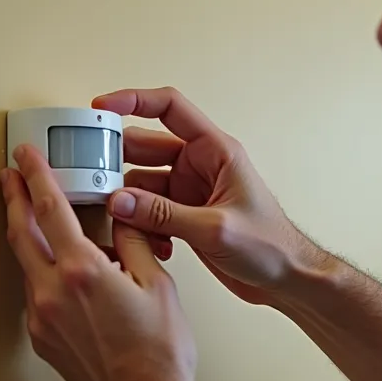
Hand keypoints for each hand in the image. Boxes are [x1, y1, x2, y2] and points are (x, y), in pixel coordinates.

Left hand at [0, 143, 197, 380]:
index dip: (37, 175)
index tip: (27, 155)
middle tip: (11, 176)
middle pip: (21, 232)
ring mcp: (43, 318)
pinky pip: (37, 293)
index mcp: (83, 271)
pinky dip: (44, 271)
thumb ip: (134, 244)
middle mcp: (54, 292)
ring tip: (35, 216)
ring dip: (27, 234)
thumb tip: (121, 218)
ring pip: (26, 263)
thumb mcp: (160, 285)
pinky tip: (62, 268)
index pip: (51, 209)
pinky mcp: (43, 339)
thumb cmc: (160, 356)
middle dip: (14, 198)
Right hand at [93, 87, 327, 306]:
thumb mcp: (214, 228)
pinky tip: (153, 246)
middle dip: (118, 163)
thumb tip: (119, 202)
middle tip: (94, 181)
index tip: (101, 108)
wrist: (286, 280)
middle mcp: (200, 165)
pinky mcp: (184, 216)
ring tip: (126, 226)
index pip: (169, 108)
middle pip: (145, 148)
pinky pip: (148, 211)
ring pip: (141, 183)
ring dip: (129, 203)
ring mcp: (190, 190)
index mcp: (216, 150)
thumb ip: (164, 214)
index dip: (133, 100)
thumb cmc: (271, 246)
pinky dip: (143, 226)